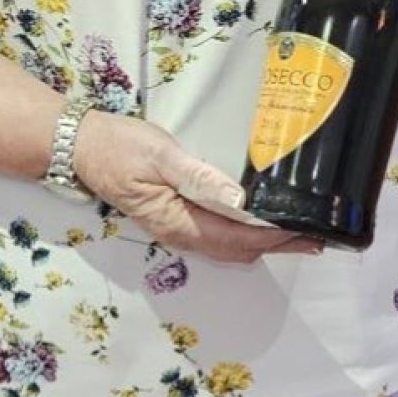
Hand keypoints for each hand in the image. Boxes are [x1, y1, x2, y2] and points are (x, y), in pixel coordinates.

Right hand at [72, 111, 320, 263]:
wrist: (82, 147)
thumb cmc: (119, 147)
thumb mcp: (160, 155)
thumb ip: (199, 176)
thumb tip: (239, 196)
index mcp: (178, 221)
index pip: (237, 236)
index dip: (274, 238)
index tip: (306, 234)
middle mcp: (180, 233)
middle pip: (238, 249)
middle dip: (277, 246)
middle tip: (315, 237)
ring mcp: (177, 228)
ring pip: (228, 247)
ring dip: (263, 243)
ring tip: (296, 234)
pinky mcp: (175, 218)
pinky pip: (217, 237)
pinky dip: (244, 234)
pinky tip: (258, 222)